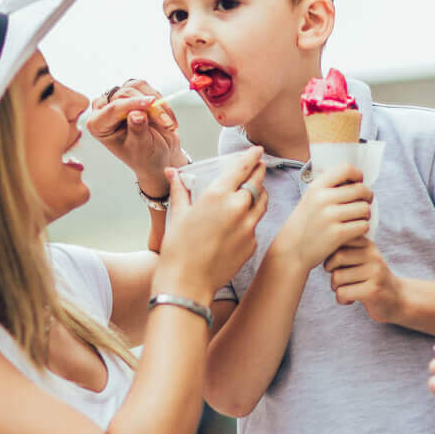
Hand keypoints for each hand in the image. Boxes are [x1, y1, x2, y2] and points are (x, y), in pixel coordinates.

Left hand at [87, 80, 186, 196]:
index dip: (133, 104)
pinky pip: (146, 87)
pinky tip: (166, 117)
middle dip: (149, 108)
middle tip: (166, 124)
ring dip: (156, 103)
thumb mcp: (141, 147)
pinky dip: (160, 100)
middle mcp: (104, 110)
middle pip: (124, 94)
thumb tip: (137, 114)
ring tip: (167, 124)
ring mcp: (118, 100)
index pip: (113, 108)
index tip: (150, 103)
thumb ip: (138, 130)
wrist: (158, 155)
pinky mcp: (133, 94)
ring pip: (136, 87)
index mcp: (98, 125)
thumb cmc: (145, 156)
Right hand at [154, 146, 266, 301]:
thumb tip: (172, 173)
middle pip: (257, 183)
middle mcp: (237, 208)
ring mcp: (248, 227)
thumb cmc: (178, 249)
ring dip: (260, 194)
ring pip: (261, 203)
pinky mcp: (252, 244)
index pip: (242, 167)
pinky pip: (255, 226)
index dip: (252, 156)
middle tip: (260, 166)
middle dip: (259, 172)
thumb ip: (180, 190)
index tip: (258, 150)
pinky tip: (241, 222)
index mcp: (217, 195)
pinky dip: (251, 220)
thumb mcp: (178, 214)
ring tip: (256, 190)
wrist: (187, 283)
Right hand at [278, 163, 372, 271]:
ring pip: (365, 209)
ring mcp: (330, 217)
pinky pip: (363, 225)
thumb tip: (356, 179)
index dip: (358, 175)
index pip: (346, 168)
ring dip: (366, 215)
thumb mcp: (310, 198)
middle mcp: (322, 199)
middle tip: (364, 203)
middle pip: (361, 189)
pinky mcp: (337, 234)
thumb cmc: (305, 223)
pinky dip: (362, 228)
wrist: (292, 250)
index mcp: (316, 187)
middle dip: (367, 197)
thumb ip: (329, 187)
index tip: (358, 183)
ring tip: (358, 219)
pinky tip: (354, 231)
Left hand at [324, 237, 400, 321]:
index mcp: (368, 245)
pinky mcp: (372, 291)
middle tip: (338, 279)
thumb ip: (346, 250)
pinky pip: (343, 293)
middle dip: (331, 271)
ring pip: (337, 277)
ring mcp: (374, 273)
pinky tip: (350, 300)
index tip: (336, 265)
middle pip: (336, 258)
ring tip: (346, 290)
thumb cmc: (372, 279)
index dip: (330, 254)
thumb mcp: (364, 259)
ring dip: (336, 288)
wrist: (398, 299)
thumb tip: (318, 246)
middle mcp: (373, 256)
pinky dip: (342, 299)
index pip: (340, 240)